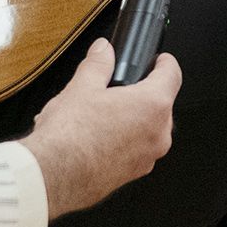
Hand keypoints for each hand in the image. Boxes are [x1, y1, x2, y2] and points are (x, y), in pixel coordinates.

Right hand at [21, 39, 178, 215]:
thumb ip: (98, 64)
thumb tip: (103, 50)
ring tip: (101, 115)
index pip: (172, 75)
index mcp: (152, 106)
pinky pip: (136, 151)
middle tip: (119, 89)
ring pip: (148, 130)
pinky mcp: (133, 174)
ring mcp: (147, 157)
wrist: (53, 176)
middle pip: (161, 104)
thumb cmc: (70, 136)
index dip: (165, 62)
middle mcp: (157, 134)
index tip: (160, 60)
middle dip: (142, 94)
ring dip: (132, 120)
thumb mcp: (81, 87)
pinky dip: (123, 142)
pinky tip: (98, 138)